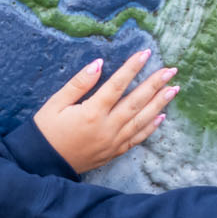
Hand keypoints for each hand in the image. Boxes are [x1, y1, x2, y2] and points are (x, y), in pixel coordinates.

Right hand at [33, 50, 176, 172]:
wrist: (42, 164)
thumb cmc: (46, 131)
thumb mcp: (55, 103)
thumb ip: (79, 83)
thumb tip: (99, 64)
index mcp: (91, 113)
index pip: (117, 85)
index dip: (132, 68)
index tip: (146, 53)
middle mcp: (106, 128)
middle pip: (136, 102)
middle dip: (155, 84)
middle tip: (171, 70)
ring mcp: (113, 142)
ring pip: (141, 120)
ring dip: (159, 104)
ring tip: (173, 89)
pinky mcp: (113, 152)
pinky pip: (137, 139)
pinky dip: (151, 128)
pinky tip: (162, 117)